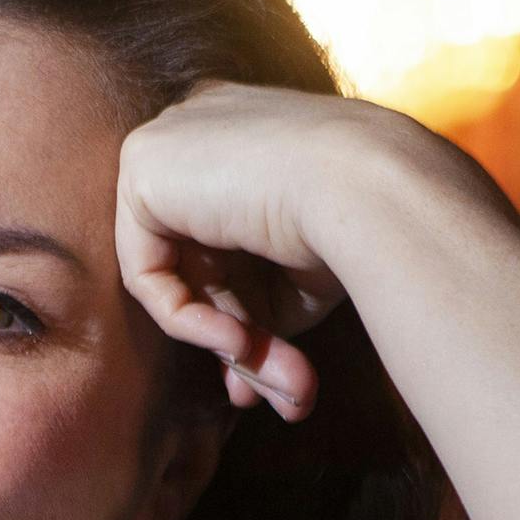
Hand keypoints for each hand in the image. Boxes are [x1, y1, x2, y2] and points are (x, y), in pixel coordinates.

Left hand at [114, 80, 374, 421]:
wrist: (377, 191)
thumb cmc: (358, 232)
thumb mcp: (296, 279)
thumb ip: (252, 311)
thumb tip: (239, 383)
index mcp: (240, 135)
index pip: (218, 243)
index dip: (244, 313)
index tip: (282, 367)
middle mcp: (197, 127)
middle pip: (197, 262)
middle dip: (239, 337)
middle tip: (283, 391)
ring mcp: (166, 139)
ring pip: (176, 275)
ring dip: (229, 341)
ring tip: (285, 383)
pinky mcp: (142, 165)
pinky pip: (145, 273)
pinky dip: (187, 320)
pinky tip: (238, 340)